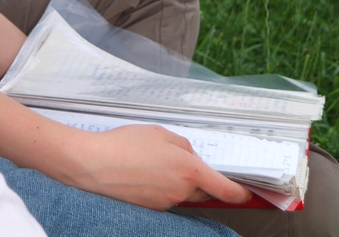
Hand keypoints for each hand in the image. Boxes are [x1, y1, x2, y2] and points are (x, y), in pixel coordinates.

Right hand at [67, 124, 251, 209]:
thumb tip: (190, 156)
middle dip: (203, 179)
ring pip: (184, 193)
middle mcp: (180, 192)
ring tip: (158, 161)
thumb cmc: (126, 144)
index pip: (225, 189)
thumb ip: (183, 145)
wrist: (95, 164)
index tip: (246, 190)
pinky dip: (163, 185)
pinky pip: (167, 196)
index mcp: (189, 171)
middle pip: (204, 191)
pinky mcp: (150, 208)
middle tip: (189, 161)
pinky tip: (146, 170)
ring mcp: (165, 203)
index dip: (240, 191)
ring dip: (180, 181)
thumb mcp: (160, 133)